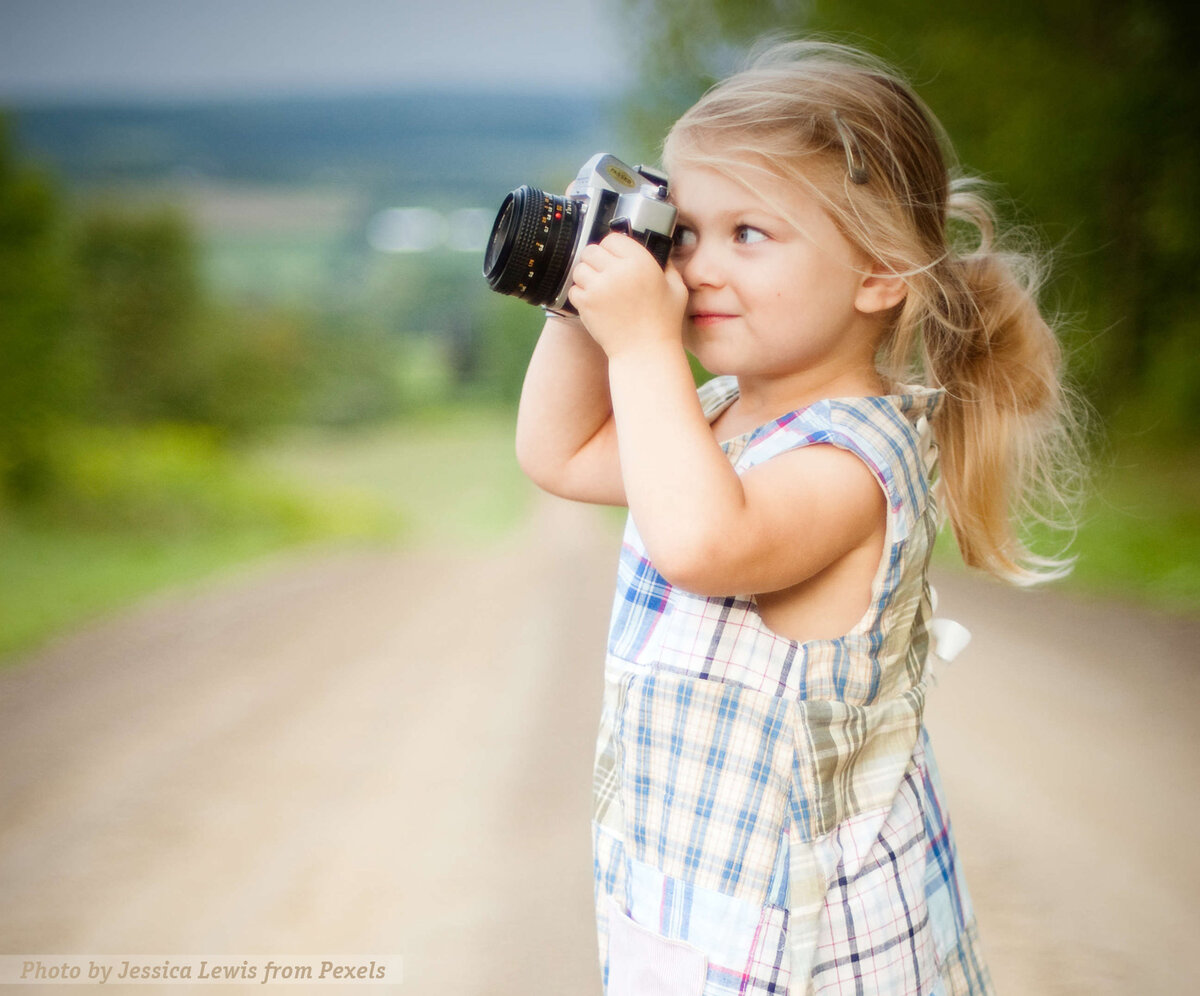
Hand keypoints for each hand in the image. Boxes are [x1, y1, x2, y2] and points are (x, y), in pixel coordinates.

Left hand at [567, 233, 687, 358]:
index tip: (615, 257)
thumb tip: (659, 250)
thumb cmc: (663, 323)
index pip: (613, 238)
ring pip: (580, 268)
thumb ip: (667, 265)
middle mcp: (618, 271)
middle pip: (591, 250)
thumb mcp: (677, 288)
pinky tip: (595, 302)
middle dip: (596, 260)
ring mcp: (599, 287)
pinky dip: (581, 294)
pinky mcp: (586, 304)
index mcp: (640, 262)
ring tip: (598, 287)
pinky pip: (574, 289)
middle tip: (603, 272)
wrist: (645, 353)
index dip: (613, 247)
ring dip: (587, 276)